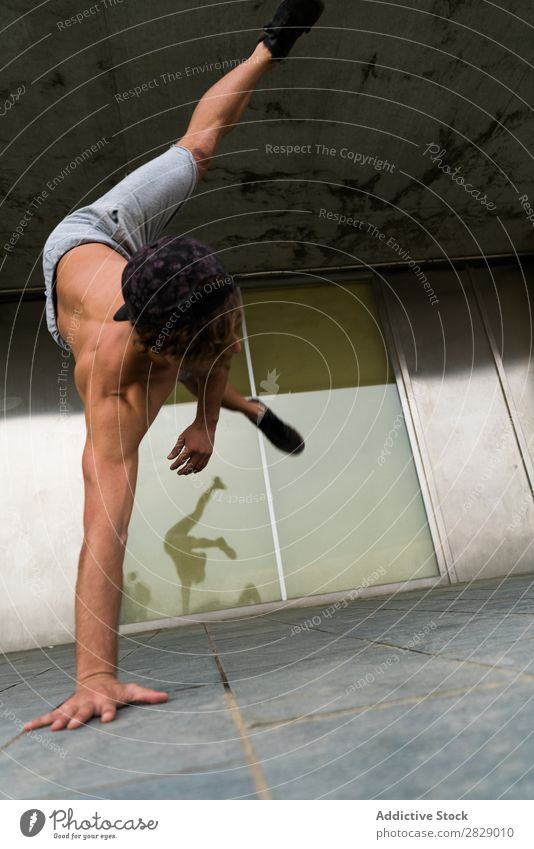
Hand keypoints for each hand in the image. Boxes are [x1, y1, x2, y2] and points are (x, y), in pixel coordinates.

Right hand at [23, 675, 168, 731]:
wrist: (96, 679)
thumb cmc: (116, 690)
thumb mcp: (132, 691)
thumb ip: (148, 695)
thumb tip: (167, 697)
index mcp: (106, 701)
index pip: (109, 708)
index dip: (109, 713)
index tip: (108, 719)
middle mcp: (89, 703)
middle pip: (84, 712)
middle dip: (79, 718)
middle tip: (73, 726)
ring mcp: (75, 706)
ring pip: (65, 714)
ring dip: (58, 721)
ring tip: (52, 729)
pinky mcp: (64, 709)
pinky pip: (49, 716)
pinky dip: (38, 722)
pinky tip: (26, 728)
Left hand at [167, 420, 214, 474]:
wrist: (205, 425)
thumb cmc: (192, 431)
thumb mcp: (182, 438)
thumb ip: (175, 449)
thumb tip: (169, 458)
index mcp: (191, 448)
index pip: (181, 460)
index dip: (175, 465)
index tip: (171, 468)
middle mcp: (198, 452)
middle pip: (189, 466)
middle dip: (183, 471)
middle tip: (178, 472)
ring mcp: (205, 454)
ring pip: (197, 467)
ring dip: (190, 471)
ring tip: (185, 472)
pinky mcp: (209, 454)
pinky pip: (204, 465)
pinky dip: (198, 469)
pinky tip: (194, 470)